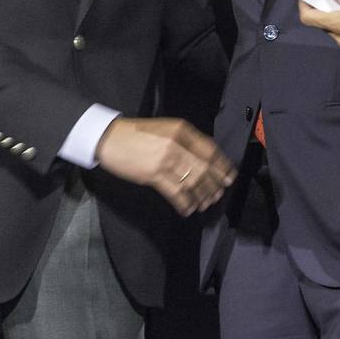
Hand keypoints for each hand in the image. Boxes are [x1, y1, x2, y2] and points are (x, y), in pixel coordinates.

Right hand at [95, 116, 235, 215]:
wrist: (110, 137)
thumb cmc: (138, 134)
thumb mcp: (166, 130)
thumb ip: (185, 141)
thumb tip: (204, 160)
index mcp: (183, 130)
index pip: (210, 149)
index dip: (222, 165)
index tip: (229, 176)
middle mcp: (177, 143)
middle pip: (204, 168)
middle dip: (214, 184)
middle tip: (218, 194)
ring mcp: (165, 159)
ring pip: (192, 181)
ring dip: (201, 195)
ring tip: (205, 203)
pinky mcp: (153, 174)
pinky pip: (176, 192)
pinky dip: (185, 202)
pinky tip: (188, 209)